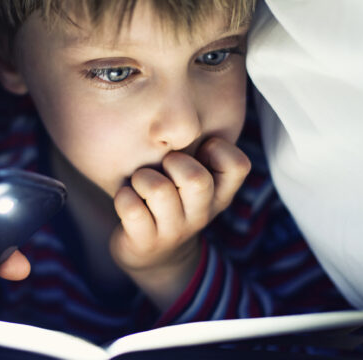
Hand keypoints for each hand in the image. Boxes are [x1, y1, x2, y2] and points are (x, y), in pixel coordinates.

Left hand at [109, 137, 250, 309]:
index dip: (218, 148)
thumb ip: (198, 152)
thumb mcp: (194, 183)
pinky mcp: (145, 241)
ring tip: (140, 183)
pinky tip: (126, 198)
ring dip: (142, 178)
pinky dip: (123, 197)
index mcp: (219, 194)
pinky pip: (131, 209)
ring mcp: (174, 230)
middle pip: (197, 179)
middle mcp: (201, 213)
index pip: (238, 165)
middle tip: (163, 166)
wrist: (153, 255)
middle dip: (173, 162)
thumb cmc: (173, 202)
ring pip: (159, 190)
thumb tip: (183, 108)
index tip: (198, 150)